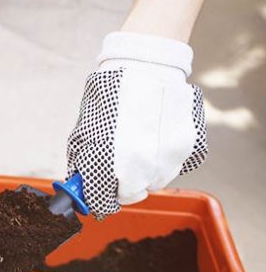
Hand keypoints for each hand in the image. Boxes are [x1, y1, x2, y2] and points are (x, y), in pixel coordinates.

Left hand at [65, 32, 207, 217]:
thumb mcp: (82, 133)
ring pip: (157, 181)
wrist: (145, 68)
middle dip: (123, 186)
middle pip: (132, 194)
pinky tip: (159, 136)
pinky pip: (179, 164)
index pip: (104, 203)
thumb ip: (81, 165)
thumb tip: (79, 187)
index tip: (97, 195)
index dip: (98, 200)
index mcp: (108, 165)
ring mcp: (169, 159)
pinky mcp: (191, 148)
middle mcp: (140, 168)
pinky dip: (169, 156)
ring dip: (147, 171)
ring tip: (140, 142)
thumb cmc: (109, 99)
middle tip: (118, 168)